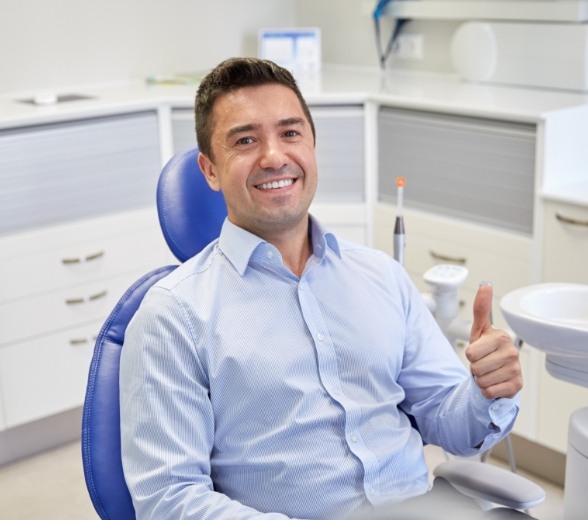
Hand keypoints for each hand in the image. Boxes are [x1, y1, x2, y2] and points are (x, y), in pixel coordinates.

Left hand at [466, 283, 522, 398]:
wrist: (498, 374)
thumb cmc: (486, 351)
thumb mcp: (480, 330)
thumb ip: (481, 308)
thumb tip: (485, 285)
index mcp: (501, 337)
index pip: (470, 353)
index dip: (471, 355)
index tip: (480, 352)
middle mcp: (512, 352)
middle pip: (475, 368)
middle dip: (475, 369)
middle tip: (484, 364)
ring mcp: (516, 369)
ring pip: (481, 381)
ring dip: (481, 380)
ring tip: (489, 373)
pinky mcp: (516, 386)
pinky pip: (489, 391)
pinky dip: (488, 390)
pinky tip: (495, 383)